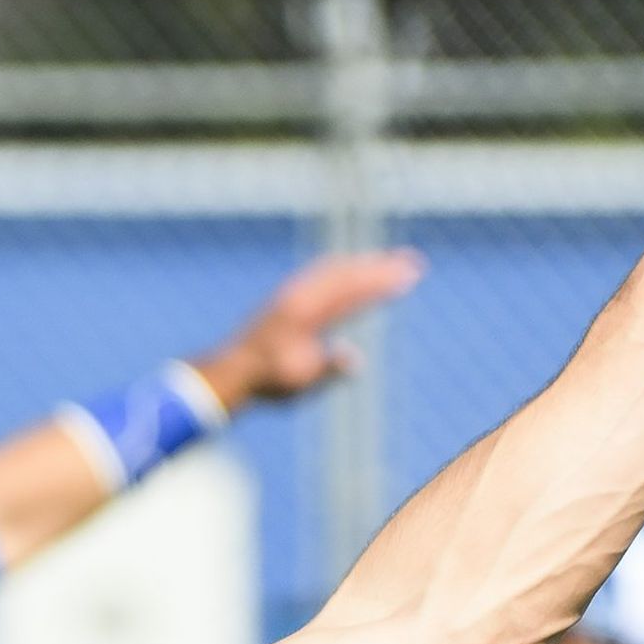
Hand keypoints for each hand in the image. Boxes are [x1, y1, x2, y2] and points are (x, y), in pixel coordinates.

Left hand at [193, 249, 424, 413]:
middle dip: (382, 266)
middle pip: (348, 272)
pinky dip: (342, 268)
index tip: (410, 275)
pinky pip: (320, 273)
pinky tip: (351, 270)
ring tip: (389, 262)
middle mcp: (300, 296)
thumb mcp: (299, 383)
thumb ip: (327, 370)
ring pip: (334, 268)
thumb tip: (354, 358)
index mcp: (307, 313)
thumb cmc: (266, 382)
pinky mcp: (285, 298)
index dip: (383, 282)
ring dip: (363, 263)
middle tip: (414, 260)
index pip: (353, 291)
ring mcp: (291, 294)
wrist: (229, 372)